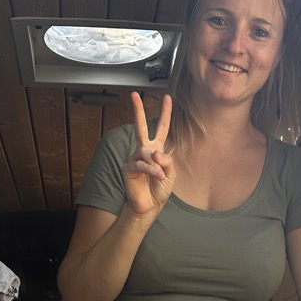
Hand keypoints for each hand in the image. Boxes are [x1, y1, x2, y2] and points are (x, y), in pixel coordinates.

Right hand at [122, 91, 174, 217]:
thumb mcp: (171, 174)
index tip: (167, 97)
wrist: (149, 205)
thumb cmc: (159, 189)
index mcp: (157, 149)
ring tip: (160, 177)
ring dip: (156, 165)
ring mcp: (135, 158)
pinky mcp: (128, 168)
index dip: (165, 113)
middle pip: (141, 126)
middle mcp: (144, 150)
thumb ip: (167, 161)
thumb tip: (155, 152)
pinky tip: (157, 176)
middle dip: (138, 110)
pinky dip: (151, 170)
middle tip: (134, 94)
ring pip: (146, 152)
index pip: (162, 128)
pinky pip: (141, 164)